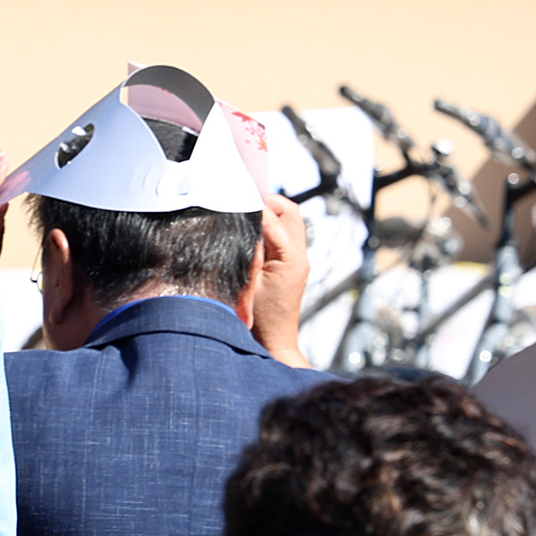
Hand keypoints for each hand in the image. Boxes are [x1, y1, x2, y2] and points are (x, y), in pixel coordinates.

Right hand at [250, 191, 312, 366]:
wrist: (273, 343)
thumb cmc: (261, 321)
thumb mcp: (247, 282)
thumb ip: (248, 249)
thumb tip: (244, 220)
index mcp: (290, 259)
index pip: (273, 218)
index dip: (254, 204)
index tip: (236, 193)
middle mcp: (300, 257)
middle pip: (290, 212)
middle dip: (268, 201)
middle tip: (244, 198)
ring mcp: (299, 261)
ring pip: (291, 221)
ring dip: (271, 213)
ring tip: (247, 212)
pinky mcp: (293, 266)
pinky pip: (286, 235)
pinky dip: (272, 226)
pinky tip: (253, 231)